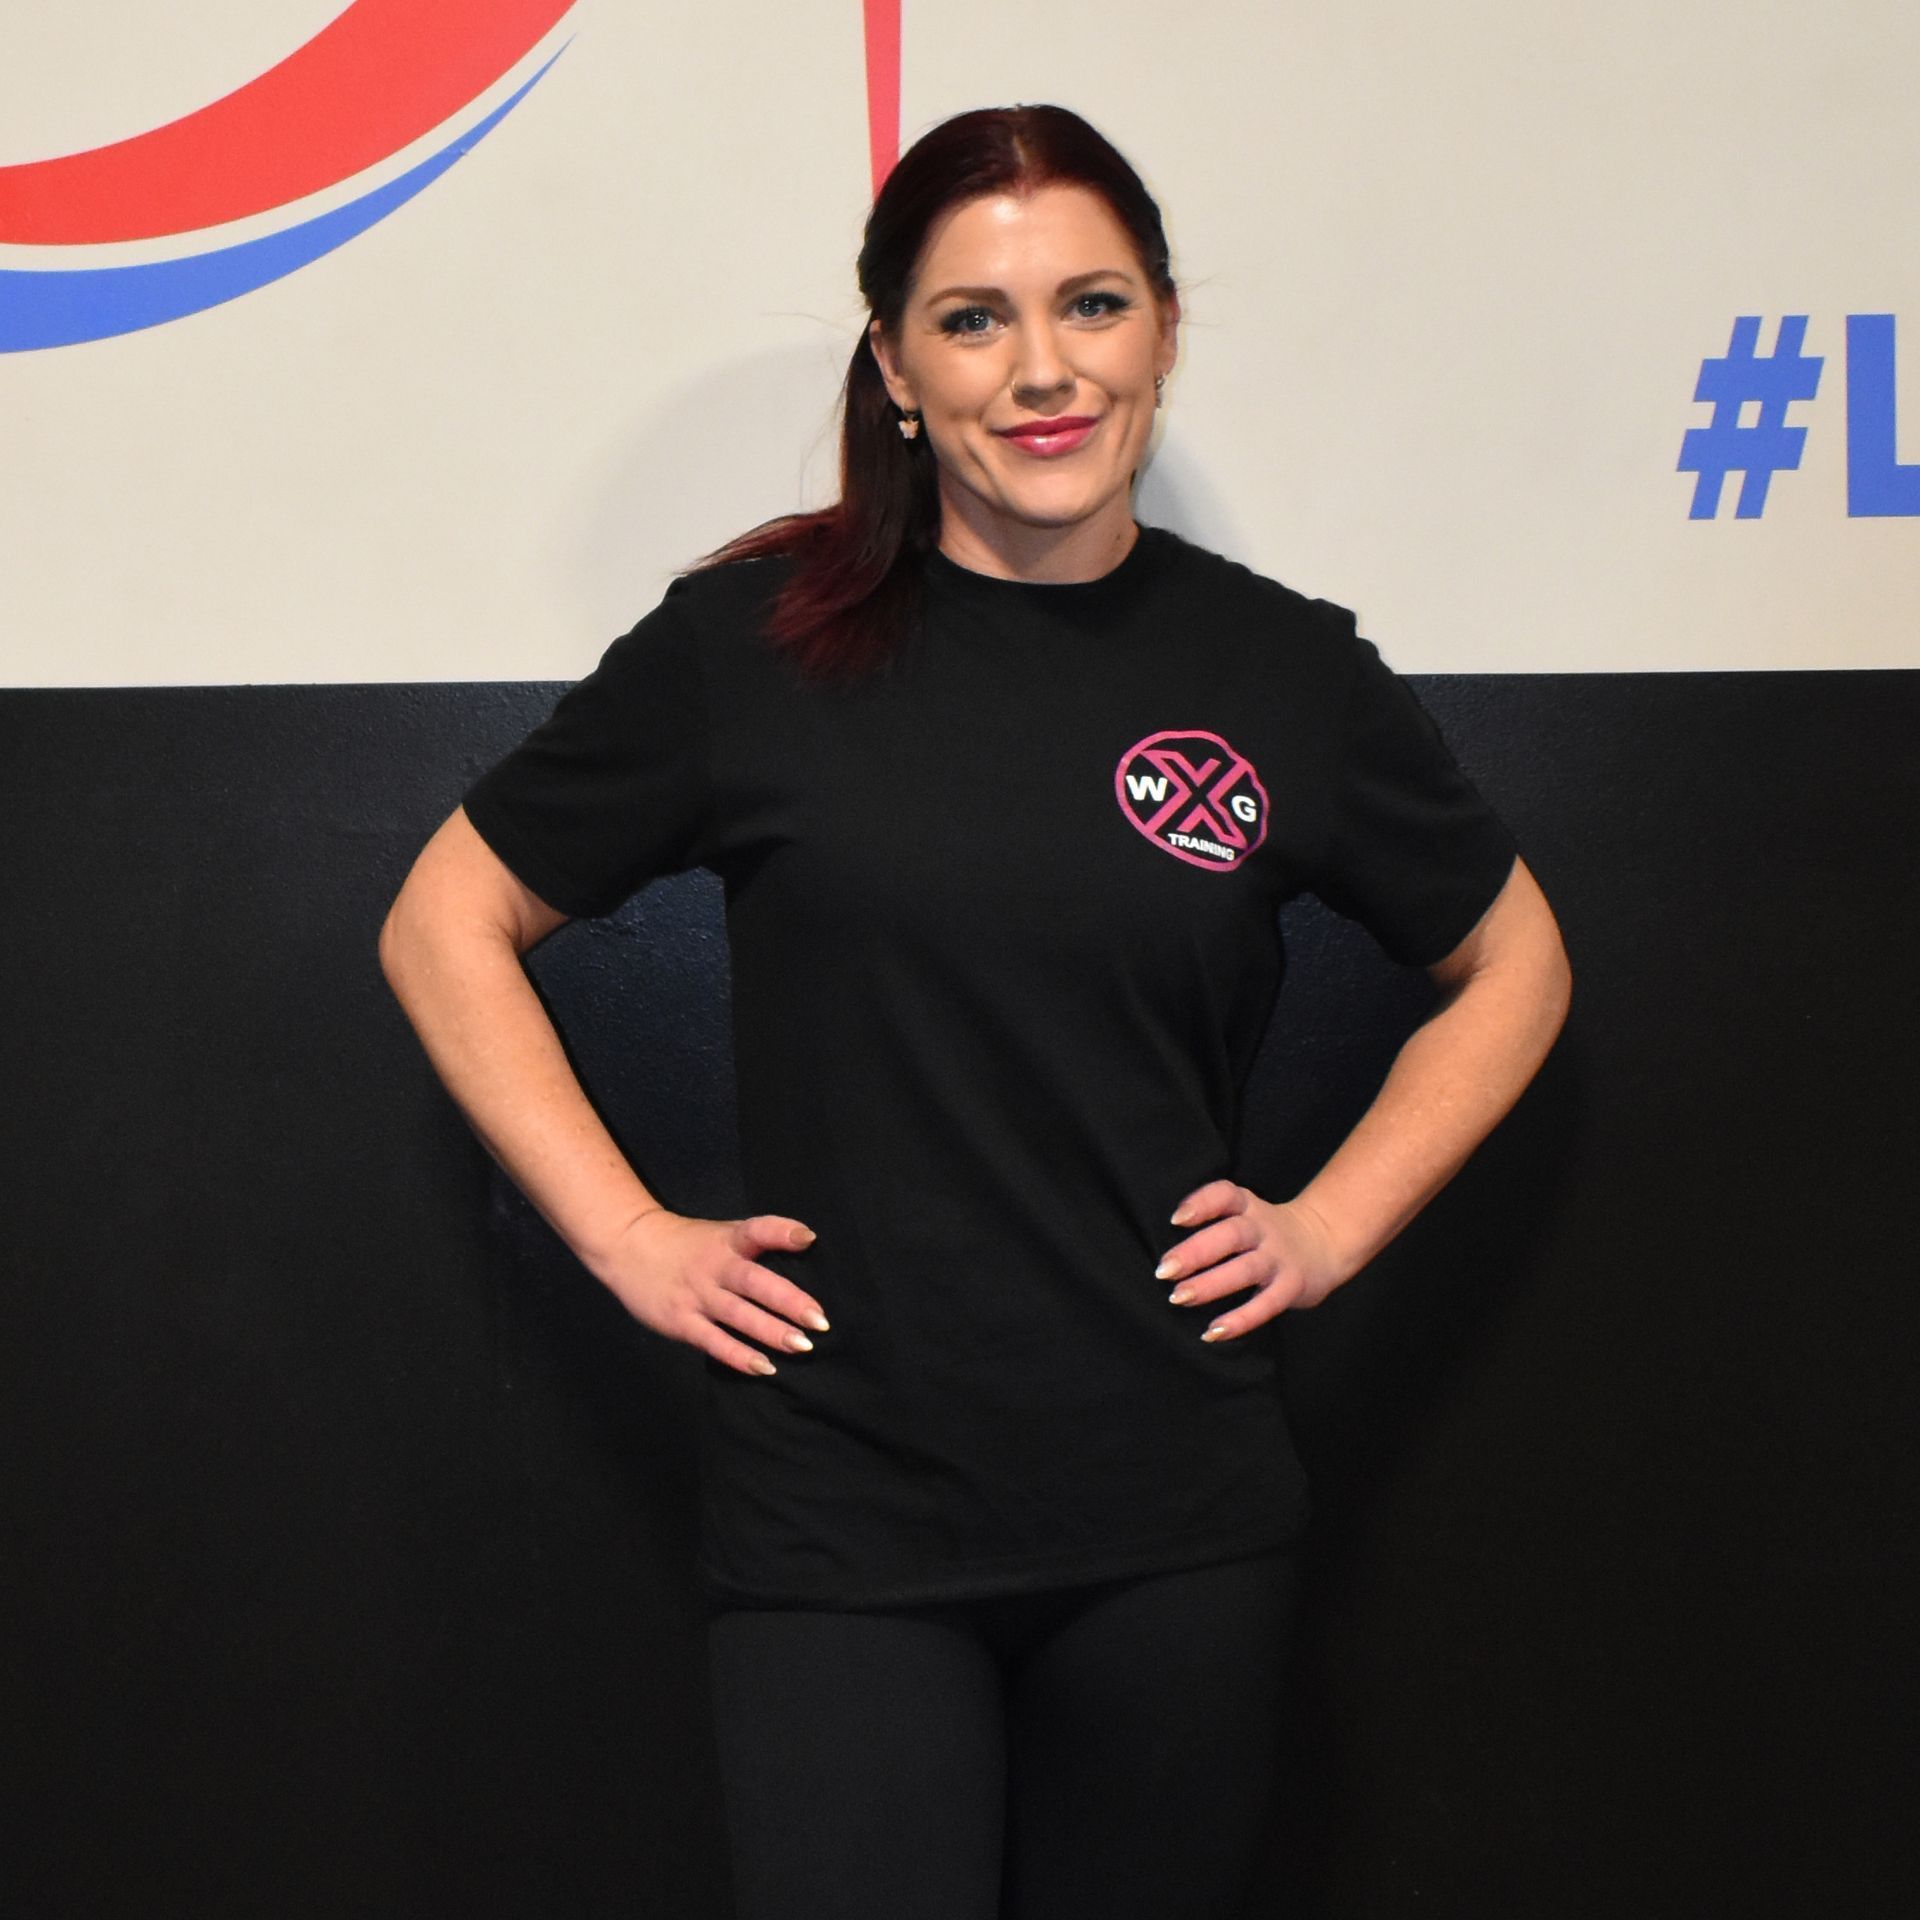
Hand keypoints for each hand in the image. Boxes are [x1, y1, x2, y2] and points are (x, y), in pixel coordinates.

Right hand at [595, 1209, 828, 1376]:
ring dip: (770, 1332)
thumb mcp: (722, 1234)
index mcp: (727, 1241)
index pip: (756, 1231)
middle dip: (789, 1302)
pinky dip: (738, 1355)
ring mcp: (696, 1295)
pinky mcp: (680, 1321)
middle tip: (820, 1320)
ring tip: (801, 1346)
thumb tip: (806, 1247)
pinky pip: (713, 1341)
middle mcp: (714, 1267)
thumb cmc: (688, 1244)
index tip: (808, 1240)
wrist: (628, 1245)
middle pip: (754, 1282)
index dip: (782, 1233)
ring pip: (738, 1315)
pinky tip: (763, 1367)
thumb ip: (759, 1241)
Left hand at [1157, 1182, 1346, 1341]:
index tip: (1176, 1219)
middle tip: (1164, 1270)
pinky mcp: (1291, 1286)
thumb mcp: (1247, 1214)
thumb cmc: (1267, 1234)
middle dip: (1196, 1252)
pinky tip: (1213, 1332)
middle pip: (1231, 1234)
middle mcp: (1264, 1229)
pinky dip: (1240, 1320)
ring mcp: (1279, 1258)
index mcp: (1249, 1207)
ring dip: (1211, 1284)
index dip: (1202, 1203)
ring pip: (1245, 1269)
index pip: (1227, 1195)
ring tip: (1180, 1297)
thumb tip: (1167, 1253)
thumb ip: (1215, 1223)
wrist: (1324, 1244)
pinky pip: (1265, 1305)